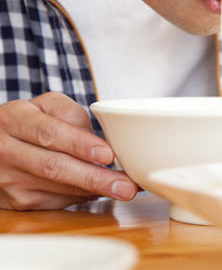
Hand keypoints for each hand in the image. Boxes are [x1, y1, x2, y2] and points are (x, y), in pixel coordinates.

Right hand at [0, 92, 137, 209]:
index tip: (107, 154)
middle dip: (94, 177)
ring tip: (124, 189)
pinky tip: (101, 191)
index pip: (49, 133)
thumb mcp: (46, 104)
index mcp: (14, 119)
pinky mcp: (15, 201)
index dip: (80, 144)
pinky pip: (56, 201)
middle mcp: (6, 150)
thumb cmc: (30, 120)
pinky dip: (83, 196)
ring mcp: (8, 179)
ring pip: (57, 188)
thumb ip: (71, 113)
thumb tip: (97, 141)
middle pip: (54, 167)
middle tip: (125, 185)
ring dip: (95, 191)